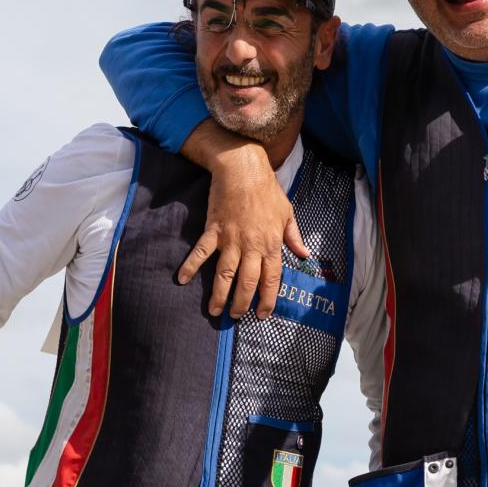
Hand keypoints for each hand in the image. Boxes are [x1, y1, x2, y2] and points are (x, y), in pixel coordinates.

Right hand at [178, 140, 308, 318]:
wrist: (243, 170)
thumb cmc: (267, 191)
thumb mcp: (287, 213)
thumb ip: (294, 237)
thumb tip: (304, 254)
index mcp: (271, 244)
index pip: (271, 280)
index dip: (267, 300)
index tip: (261, 314)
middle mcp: (251, 246)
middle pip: (247, 282)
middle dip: (241, 303)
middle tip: (235, 316)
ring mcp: (231, 239)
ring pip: (225, 274)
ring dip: (219, 294)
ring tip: (214, 310)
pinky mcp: (214, 230)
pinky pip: (201, 252)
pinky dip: (191, 265)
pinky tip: (182, 279)